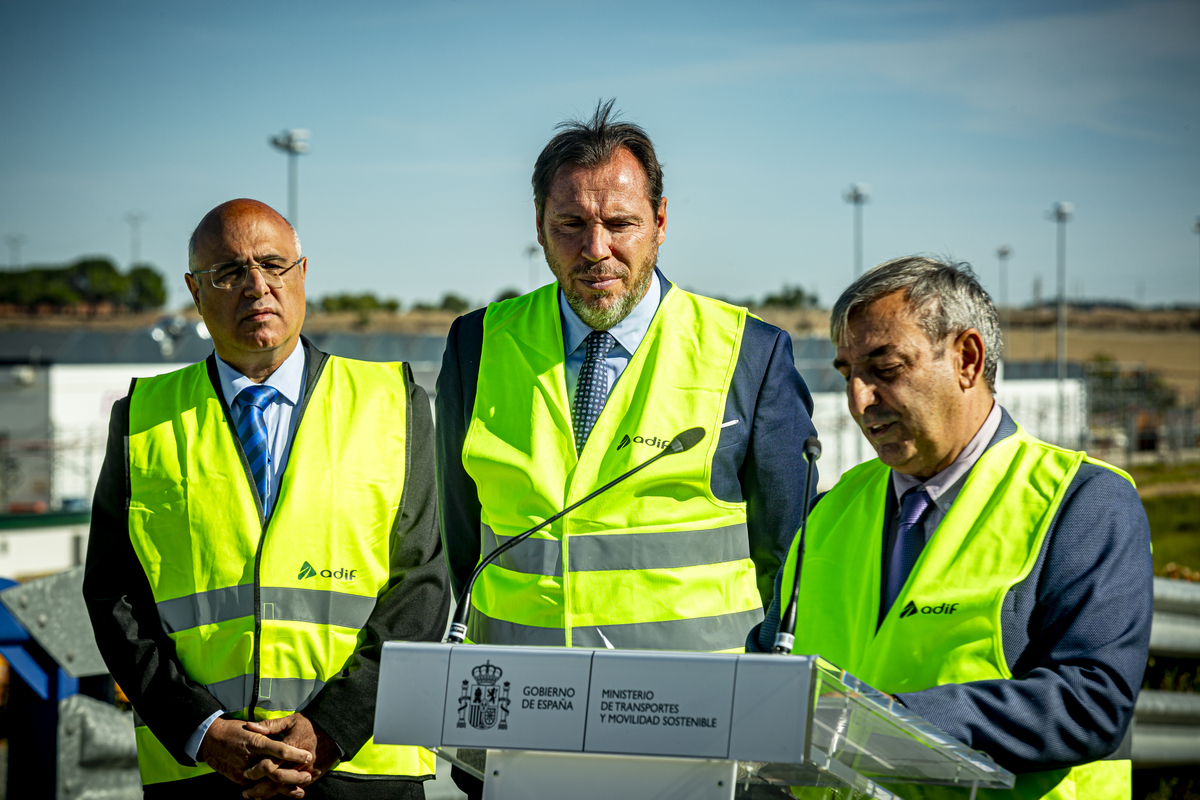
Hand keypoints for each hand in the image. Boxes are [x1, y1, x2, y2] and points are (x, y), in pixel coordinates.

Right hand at [199, 717, 313, 793]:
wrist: (209, 739)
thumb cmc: (233, 730)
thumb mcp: (253, 726)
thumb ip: (269, 729)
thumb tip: (285, 737)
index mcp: (257, 742)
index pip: (280, 750)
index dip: (295, 755)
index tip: (308, 756)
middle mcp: (251, 758)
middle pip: (276, 772)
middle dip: (294, 776)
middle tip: (308, 776)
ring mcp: (244, 771)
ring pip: (267, 784)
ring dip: (285, 789)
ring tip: (300, 791)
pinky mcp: (239, 779)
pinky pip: (257, 788)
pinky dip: (271, 792)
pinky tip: (285, 793)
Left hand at [240, 713, 339, 797]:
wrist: (334, 732)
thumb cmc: (310, 726)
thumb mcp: (291, 721)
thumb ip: (270, 725)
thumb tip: (250, 726)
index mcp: (291, 746)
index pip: (271, 762)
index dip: (257, 770)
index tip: (245, 773)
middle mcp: (298, 762)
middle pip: (275, 780)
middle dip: (259, 788)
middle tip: (245, 792)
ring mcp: (305, 772)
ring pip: (284, 788)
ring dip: (267, 794)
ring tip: (253, 796)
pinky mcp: (311, 777)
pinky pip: (294, 789)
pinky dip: (281, 794)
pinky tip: (269, 795)